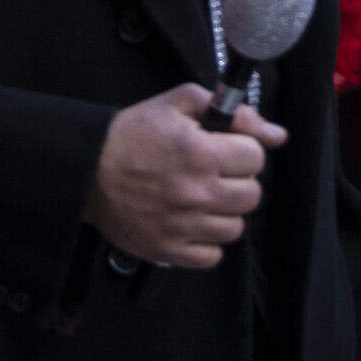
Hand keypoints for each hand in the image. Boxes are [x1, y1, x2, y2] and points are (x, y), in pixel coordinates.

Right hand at [84, 84, 283, 269]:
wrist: (84, 170)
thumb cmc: (131, 134)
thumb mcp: (179, 103)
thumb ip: (233, 111)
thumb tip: (275, 134)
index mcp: (201, 152)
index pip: (256, 158)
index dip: (243, 150)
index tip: (226, 150)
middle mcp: (197, 192)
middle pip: (251, 195)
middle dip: (237, 181)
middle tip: (214, 173)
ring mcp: (183, 226)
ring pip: (235, 228)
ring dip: (224, 212)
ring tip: (202, 199)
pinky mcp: (167, 251)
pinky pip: (211, 257)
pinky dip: (206, 243)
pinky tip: (192, 224)